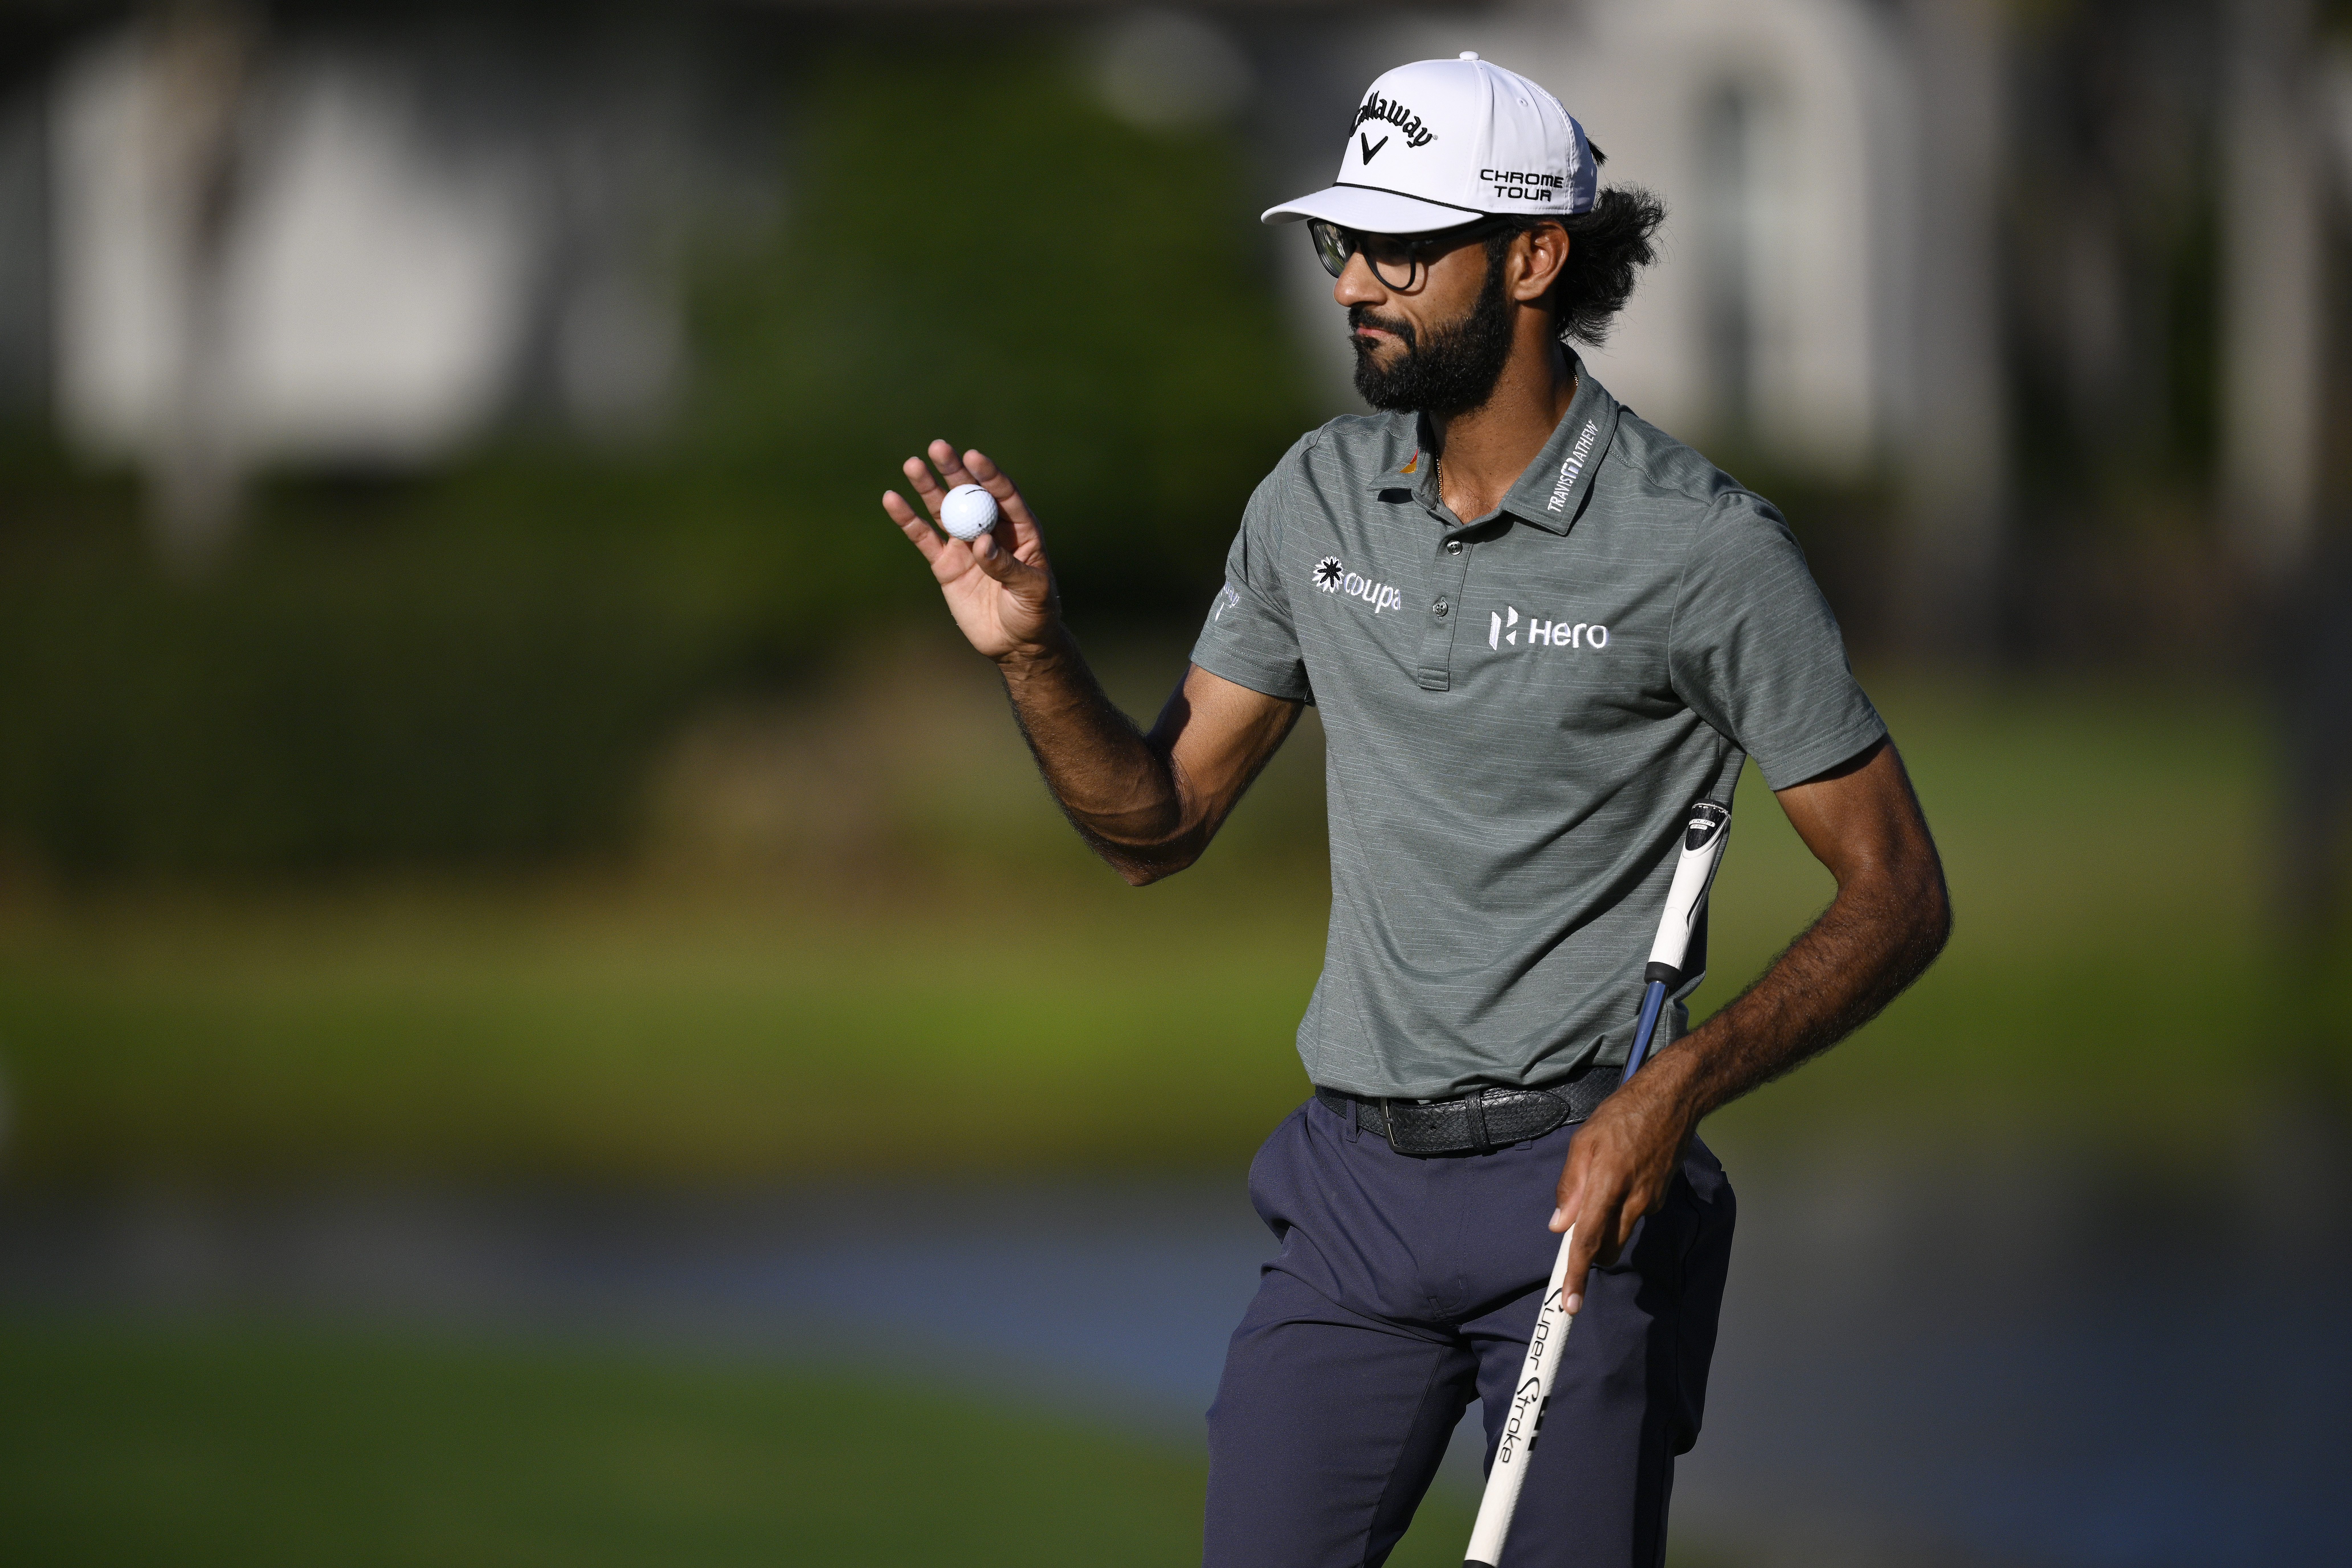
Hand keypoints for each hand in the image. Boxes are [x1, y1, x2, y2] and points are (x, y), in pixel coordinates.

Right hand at [883, 440, 1059, 661]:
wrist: (1015, 643)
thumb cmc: (1035, 613)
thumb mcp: (1032, 590)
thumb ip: (1007, 566)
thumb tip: (981, 543)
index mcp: (1020, 530)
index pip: (1004, 496)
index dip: (989, 476)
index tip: (973, 457)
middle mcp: (991, 530)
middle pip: (970, 494)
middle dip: (954, 471)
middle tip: (938, 447)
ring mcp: (965, 545)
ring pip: (944, 510)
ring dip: (928, 487)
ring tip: (913, 463)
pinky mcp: (945, 564)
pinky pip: (924, 538)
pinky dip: (908, 520)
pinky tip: (892, 500)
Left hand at [1548, 1059, 1694, 1312]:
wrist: (1672, 1100)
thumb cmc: (1622, 1114)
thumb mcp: (1582, 1143)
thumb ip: (1570, 1186)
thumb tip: (1558, 1224)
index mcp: (1606, 1185)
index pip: (1587, 1241)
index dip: (1576, 1274)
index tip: (1570, 1303)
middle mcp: (1632, 1199)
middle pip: (1606, 1247)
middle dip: (1590, 1253)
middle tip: (1575, 1232)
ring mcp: (1651, 1200)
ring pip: (1621, 1231)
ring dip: (1605, 1225)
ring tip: (1602, 1183)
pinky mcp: (1661, 1197)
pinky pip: (1634, 1213)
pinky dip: (1622, 1206)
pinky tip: (1623, 1174)